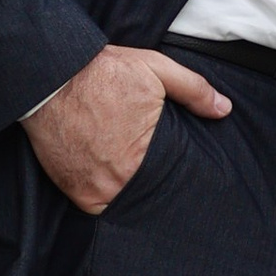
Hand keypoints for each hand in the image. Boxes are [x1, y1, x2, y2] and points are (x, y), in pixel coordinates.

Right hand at [24, 44, 229, 212]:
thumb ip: (194, 90)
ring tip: (135, 178)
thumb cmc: (102, 72)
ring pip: (126, 203)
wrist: (50, 78)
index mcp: (147, 155)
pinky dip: (106, 195)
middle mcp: (121, 179)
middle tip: (157, 175)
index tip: (177, 169)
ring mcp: (96, 189)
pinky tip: (112, 180)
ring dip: (132, 193)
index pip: (173, 178)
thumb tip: (224, 109)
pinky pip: (98, 206)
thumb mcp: (156, 69)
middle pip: (150, 193)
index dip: (177, 175)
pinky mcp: (75, 191)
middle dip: (156, 187)